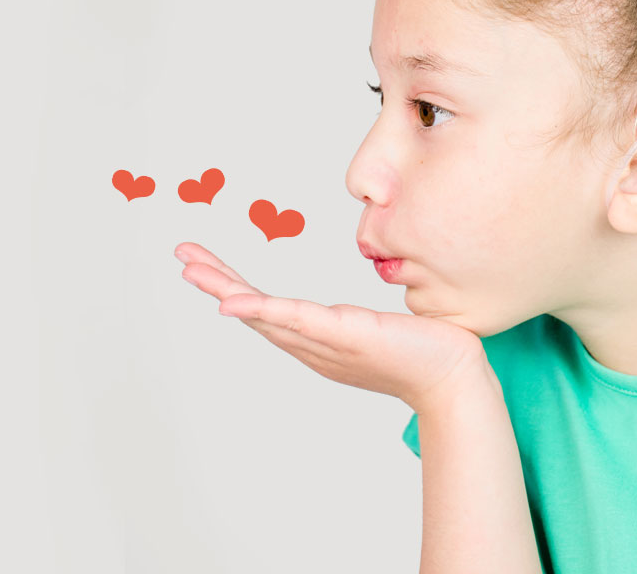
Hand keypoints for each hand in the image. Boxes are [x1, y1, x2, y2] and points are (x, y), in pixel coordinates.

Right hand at [176, 242, 491, 413]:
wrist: (455, 379)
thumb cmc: (427, 352)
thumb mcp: (380, 327)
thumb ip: (359, 319)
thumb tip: (360, 302)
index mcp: (317, 341)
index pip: (267, 309)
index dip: (233, 288)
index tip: (205, 266)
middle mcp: (312, 345)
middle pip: (253, 311)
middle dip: (215, 281)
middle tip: (182, 256)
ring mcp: (322, 342)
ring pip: (262, 313)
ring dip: (224, 289)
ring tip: (191, 269)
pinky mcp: (340, 335)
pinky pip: (291, 320)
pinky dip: (257, 311)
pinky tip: (230, 303)